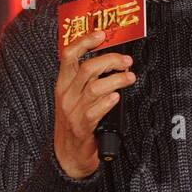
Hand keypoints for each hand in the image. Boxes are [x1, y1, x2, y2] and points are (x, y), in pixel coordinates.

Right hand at [53, 30, 136, 178]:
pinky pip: (96, 109)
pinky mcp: (82, 127)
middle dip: (111, 60)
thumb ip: (85, 80)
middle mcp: (66, 95)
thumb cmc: (74, 124)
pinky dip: (109, 101)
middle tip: (126, 61)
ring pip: (95, 87)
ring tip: (129, 78)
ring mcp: (73, 111)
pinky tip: (117, 98)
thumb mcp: (73, 98)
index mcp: (62, 84)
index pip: (69, 55)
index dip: (85, 42)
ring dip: (116, 80)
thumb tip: (108, 62)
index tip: (101, 34)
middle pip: (87, 68)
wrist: (67, 157)